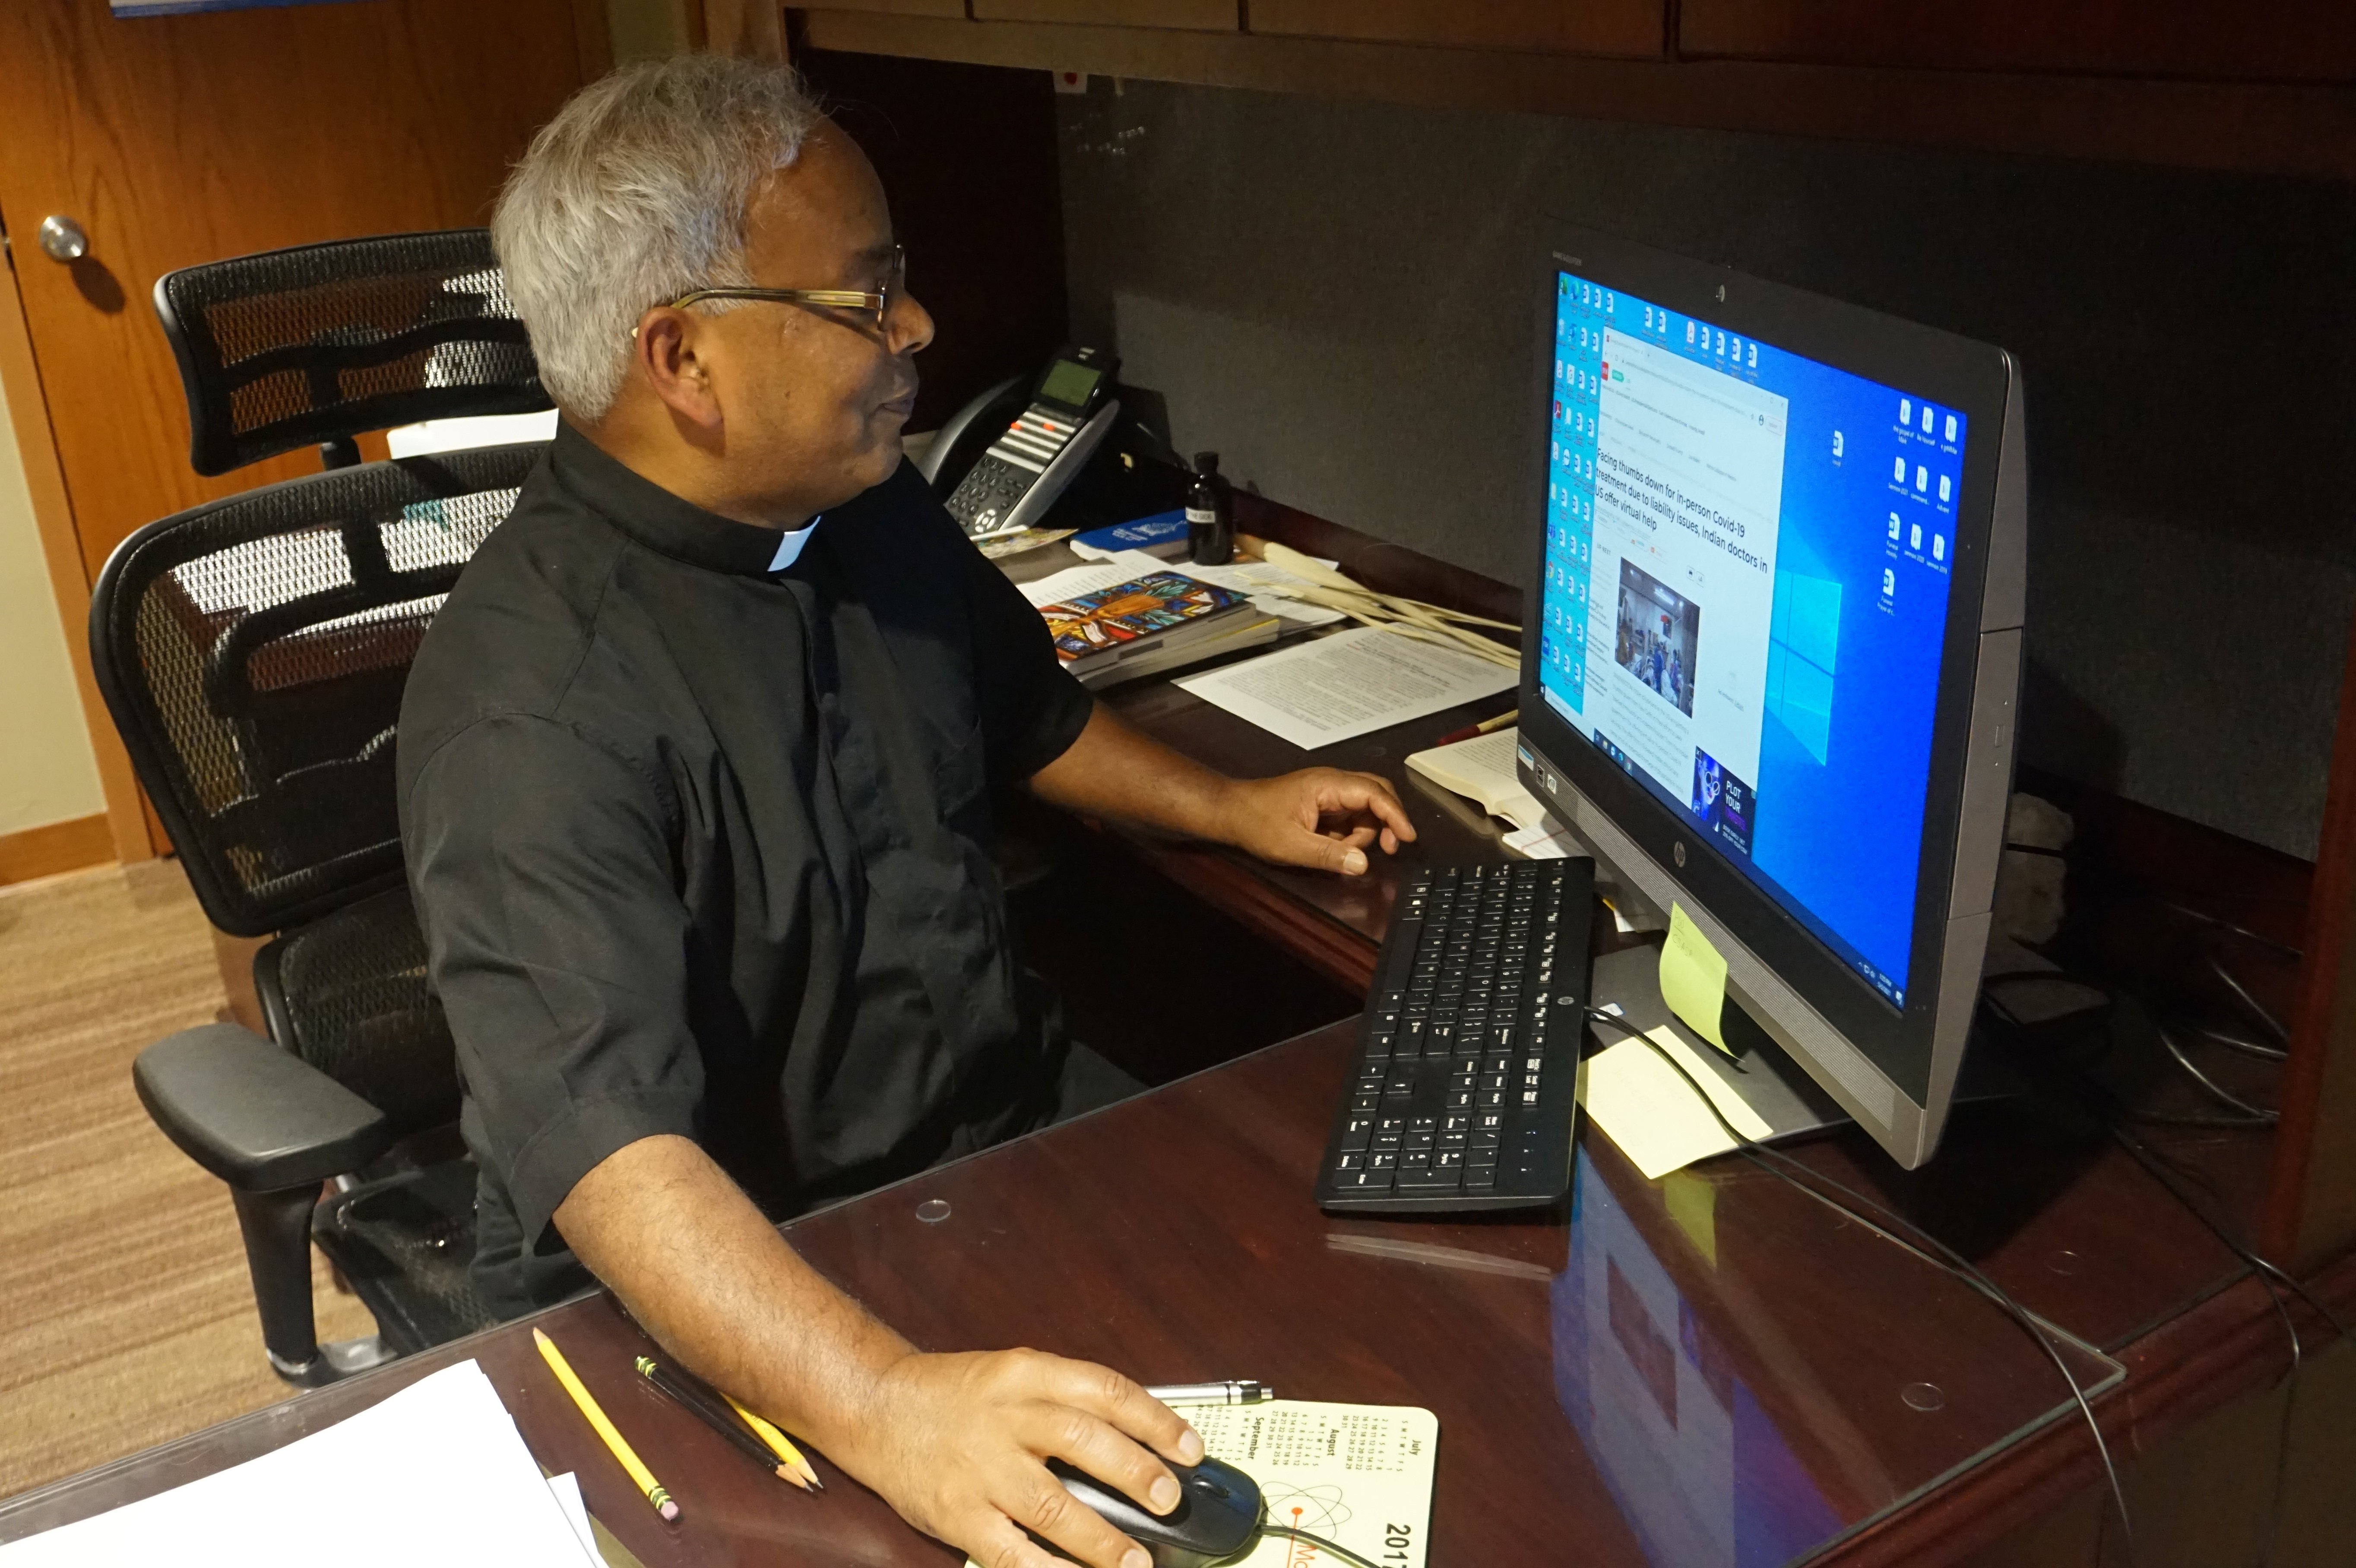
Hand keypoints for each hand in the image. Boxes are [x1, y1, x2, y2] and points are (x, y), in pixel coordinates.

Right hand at [833, 1348, 1205, 1567]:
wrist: (875, 1407)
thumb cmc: (955, 1395)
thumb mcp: (1015, 1375)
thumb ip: (1069, 1401)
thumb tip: (1139, 1442)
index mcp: (1028, 1375)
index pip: (1106, 1390)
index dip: (1155, 1420)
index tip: (1190, 1449)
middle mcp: (1006, 1417)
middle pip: (1084, 1441)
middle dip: (1136, 1473)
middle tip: (1170, 1500)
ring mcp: (980, 1469)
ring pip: (1051, 1505)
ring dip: (1101, 1539)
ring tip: (1135, 1562)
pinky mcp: (957, 1513)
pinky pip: (1008, 1552)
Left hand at [1220, 768, 1416, 874]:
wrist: (1230, 812)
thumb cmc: (1255, 822)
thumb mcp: (1292, 845)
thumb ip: (1329, 855)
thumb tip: (1362, 865)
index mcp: (1327, 785)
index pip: (1374, 793)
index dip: (1395, 815)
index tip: (1407, 837)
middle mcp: (1332, 783)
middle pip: (1377, 793)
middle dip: (1388, 821)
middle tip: (1390, 848)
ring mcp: (1328, 792)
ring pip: (1365, 808)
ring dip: (1365, 832)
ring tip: (1344, 852)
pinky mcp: (1323, 804)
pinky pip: (1350, 816)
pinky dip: (1351, 833)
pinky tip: (1336, 847)